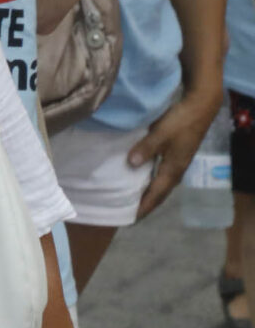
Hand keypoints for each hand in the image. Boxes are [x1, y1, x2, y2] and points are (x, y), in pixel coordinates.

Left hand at [132, 92, 223, 218]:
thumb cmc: (180, 122)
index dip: (143, 207)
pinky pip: (161, 175)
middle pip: (159, 193)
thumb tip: (131, 163)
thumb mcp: (161, 133)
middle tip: (128, 213)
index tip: (130, 218)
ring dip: (148, 193)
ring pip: (161, 184)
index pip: (156, 194)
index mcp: (173, 170)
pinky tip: (141, 177)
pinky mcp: (176, 155)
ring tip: (132, 199)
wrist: (199, 108)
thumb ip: (146, 148)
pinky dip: (151, 181)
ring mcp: (177, 163)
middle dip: (145, 204)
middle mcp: (176, 171)